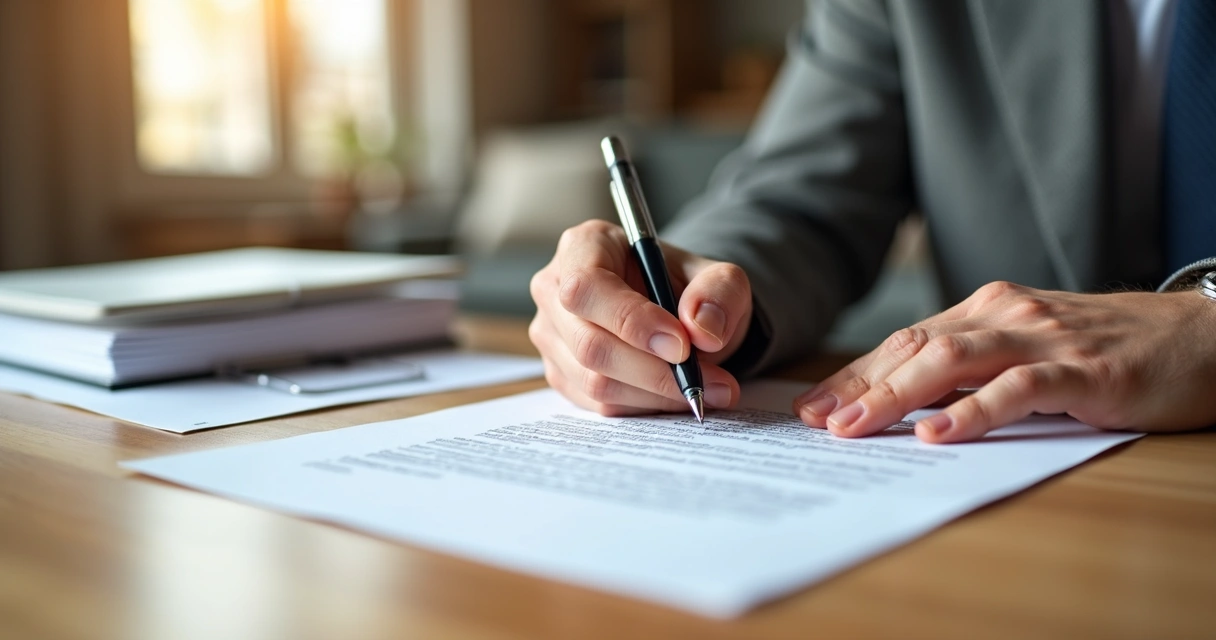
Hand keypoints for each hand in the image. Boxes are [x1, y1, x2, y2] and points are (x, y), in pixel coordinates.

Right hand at [529, 220, 752, 414]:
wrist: (678, 315)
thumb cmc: (687, 288)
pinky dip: (644, 405)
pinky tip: (674, 394)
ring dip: (655, 394)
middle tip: (704, 382)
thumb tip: (702, 331)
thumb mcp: (720, 278)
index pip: (588, 287)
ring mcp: (551, 335)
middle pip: (590, 344)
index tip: (682, 345)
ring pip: (595, 381)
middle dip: (653, 371)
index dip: (632, 321)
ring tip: (703, 389)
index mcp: (584, 246)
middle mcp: (555, 289)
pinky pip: (599, 403)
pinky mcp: (560, 373)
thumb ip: (719, 293)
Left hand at [794, 281, 1215, 442]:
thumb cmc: (1106, 350)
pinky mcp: (1083, 369)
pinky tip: (938, 434)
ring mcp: (1044, 339)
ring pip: (953, 361)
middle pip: (915, 348)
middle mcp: (1006, 314)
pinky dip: (974, 411)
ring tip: (855, 427)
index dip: (854, 375)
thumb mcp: (1028, 350)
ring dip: (896, 396)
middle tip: (817, 423)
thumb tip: (908, 407)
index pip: (904, 341)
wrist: (1200, 338)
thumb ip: (975, 368)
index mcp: (986, 309)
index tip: (812, 407)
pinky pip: (1018, 388)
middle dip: (859, 386)